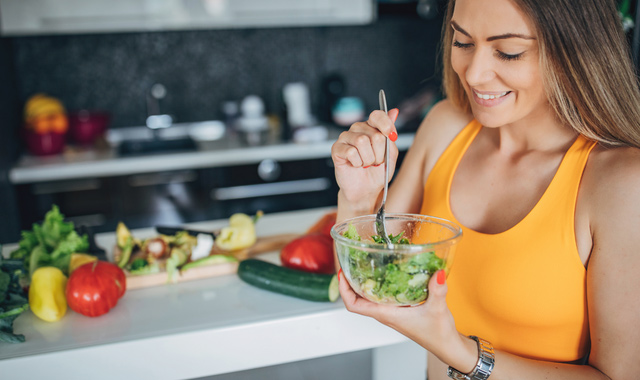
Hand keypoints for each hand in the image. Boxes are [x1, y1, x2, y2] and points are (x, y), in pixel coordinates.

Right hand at [331, 109, 399, 211]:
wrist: (366, 190)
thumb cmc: (377, 172)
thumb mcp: (391, 154)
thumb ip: (391, 134)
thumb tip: (394, 112)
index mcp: (372, 127)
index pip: (378, 115)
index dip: (386, 125)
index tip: (392, 137)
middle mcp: (358, 129)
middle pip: (375, 134)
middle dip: (379, 153)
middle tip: (375, 161)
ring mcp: (346, 137)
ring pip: (362, 141)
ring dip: (368, 159)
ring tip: (365, 164)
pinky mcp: (336, 148)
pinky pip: (351, 152)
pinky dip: (357, 163)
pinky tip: (355, 165)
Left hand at [338, 269, 463, 362]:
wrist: (447, 346)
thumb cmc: (439, 334)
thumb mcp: (438, 309)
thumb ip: (437, 291)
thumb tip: (438, 273)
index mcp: (387, 314)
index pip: (354, 305)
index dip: (344, 290)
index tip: (342, 273)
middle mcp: (385, 313)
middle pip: (357, 298)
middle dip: (351, 281)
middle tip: (351, 263)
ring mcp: (391, 312)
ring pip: (369, 297)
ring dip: (363, 283)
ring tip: (364, 264)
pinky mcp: (400, 310)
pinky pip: (382, 297)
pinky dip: (379, 285)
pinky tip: (386, 273)